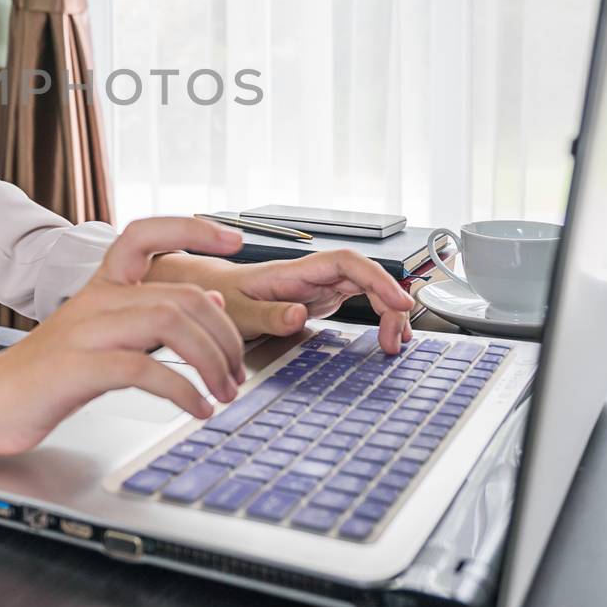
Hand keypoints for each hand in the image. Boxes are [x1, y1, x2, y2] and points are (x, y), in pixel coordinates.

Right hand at [0, 216, 248, 456]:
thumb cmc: (47, 374)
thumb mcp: (103, 336)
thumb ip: (152, 315)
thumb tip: (210, 300)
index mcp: (100, 287)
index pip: (144, 234)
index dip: (191, 229)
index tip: (234, 239)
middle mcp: (95, 301)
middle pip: (180, 295)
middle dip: (223, 336)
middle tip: (237, 371)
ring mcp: (85, 333)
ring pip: (169, 323)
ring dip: (211, 361)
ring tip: (224, 393)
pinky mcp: (78, 369)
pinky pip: (144, 369)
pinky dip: (182, 391)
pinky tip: (196, 408)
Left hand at [153, 248, 415, 351]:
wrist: (208, 290)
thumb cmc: (219, 296)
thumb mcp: (237, 311)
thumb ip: (268, 315)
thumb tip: (300, 315)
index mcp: (293, 272)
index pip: (346, 262)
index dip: (377, 277)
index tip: (398, 301)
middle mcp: (311, 275)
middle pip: (365, 276)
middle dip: (389, 302)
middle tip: (395, 339)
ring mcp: (318, 286)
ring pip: (366, 289)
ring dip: (387, 312)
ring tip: (394, 343)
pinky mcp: (320, 300)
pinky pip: (359, 302)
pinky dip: (377, 317)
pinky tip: (387, 336)